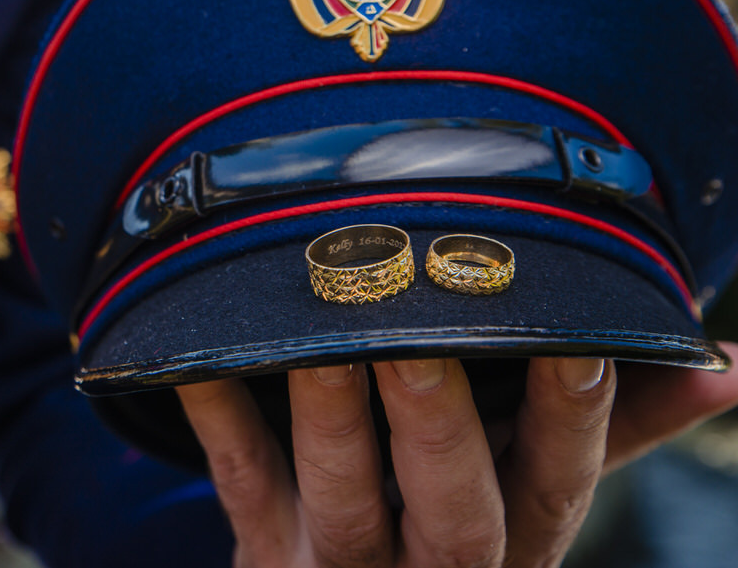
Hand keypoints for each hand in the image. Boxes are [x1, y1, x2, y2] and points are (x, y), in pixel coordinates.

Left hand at [176, 342, 737, 567]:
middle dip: (439, 426)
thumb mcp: (539, 486)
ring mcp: (338, 558)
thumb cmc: (459, 515)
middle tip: (418, 338)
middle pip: (452, 507)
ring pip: (339, 493)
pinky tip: (192, 354)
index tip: (576, 337)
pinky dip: (216, 413)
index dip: (578, 419)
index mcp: (516, 537)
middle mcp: (434, 559)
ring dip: (331, 415)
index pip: (561, 483)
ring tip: (316, 333)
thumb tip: (728, 364)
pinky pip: (237, 476)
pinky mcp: (261, 544)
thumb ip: (619, 424)